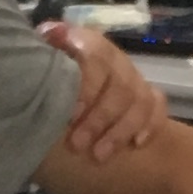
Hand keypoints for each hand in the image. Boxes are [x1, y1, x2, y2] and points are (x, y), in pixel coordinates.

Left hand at [41, 22, 168, 164]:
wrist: (58, 84)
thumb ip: (44, 53)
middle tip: (76, 145)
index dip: (87, 85)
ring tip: (98, 156)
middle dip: (99, 119)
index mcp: (87, 42)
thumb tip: (48, 37)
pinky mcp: (144, 95)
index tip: (70, 115)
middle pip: (120, 85)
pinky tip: (136, 144)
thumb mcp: (35, 63)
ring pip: (140, 100)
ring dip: (120, 131)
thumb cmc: (42, 77)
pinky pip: (157, 107)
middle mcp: (114, 58)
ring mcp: (132, 77)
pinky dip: (151, 125)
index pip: (97, 57)